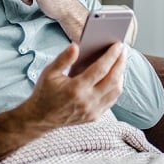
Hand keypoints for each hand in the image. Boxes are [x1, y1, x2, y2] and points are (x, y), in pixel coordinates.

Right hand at [0, 43, 125, 163]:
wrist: (40, 118)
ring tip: (120, 62)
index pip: (101, 69)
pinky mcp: (94, 116)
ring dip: (121, 75)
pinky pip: (111, 100)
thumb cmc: (45, 93)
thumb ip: (63, 59)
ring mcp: (92, 111)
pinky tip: (115, 77)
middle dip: (121, 62)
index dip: (112, 55)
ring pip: (116, 91)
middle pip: (113, 79)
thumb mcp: (49, 72)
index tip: (118, 45)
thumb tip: (76, 46)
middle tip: (123, 50)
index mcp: (76, 88)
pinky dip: (116, 87)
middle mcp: (87, 101)